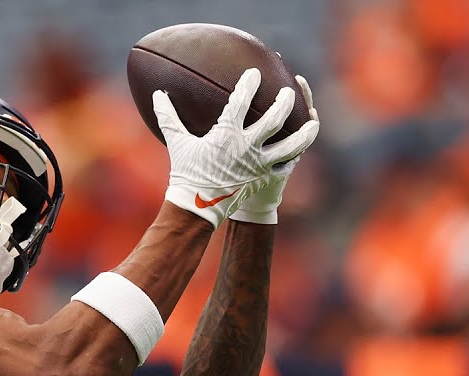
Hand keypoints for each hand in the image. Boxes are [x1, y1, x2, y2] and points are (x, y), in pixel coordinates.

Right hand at [154, 68, 319, 227]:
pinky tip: (301, 149)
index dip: (249, 84)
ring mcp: (259, 164)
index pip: (241, 102)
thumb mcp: (178, 144)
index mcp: (225, 135)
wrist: (197, 208)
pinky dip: (295, 156)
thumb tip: (157, 95)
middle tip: (288, 92)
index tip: (255, 73)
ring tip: (312, 121)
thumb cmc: (186, 173)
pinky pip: (287, 165)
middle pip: (274, 119)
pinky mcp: (265, 178)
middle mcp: (246, 147)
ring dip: (305, 132)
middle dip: (284, 101)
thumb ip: (169, 118)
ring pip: (292, 145)